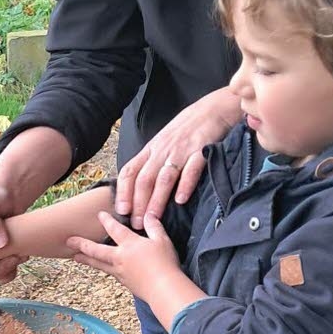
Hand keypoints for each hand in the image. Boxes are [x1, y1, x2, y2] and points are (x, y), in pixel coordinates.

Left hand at [66, 213, 181, 299]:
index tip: (99, 215)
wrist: (163, 289)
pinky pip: (109, 273)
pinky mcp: (124, 283)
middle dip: (82, 244)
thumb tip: (148, 214)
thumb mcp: (162, 241)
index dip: (107, 220)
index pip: (115, 229)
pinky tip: (102, 268)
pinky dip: (102, 269)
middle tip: (68, 241)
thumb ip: (154, 227)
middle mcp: (120, 257)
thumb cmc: (165, 264)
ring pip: (99, 264)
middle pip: (96, 250)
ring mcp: (120, 271)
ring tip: (75, 257)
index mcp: (130, 244)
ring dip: (86, 259)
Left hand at [116, 87, 239, 228]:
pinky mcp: (201, 151)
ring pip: (164, 178)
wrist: (211, 109)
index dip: (124, 191)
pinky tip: (181, 200)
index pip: (130, 171)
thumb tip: (138, 188)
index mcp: (150, 149)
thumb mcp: (162, 143)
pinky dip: (185, 185)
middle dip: (138, 203)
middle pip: (145, 179)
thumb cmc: (185, 130)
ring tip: (152, 218)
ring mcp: (181, 151)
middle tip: (136, 224)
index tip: (121, 210)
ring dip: (157, 200)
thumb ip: (151, 162)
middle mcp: (162, 151)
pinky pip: (191, 169)